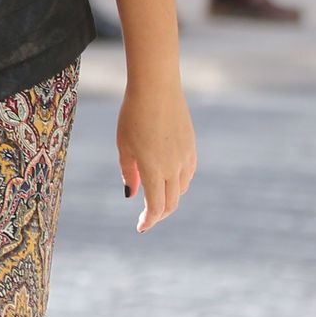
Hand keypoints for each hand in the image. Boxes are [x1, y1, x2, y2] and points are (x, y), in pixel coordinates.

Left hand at [116, 79, 196, 233]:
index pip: (156, 207)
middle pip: (171, 203)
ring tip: (156, 197)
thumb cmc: (132, 116)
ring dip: (169, 198)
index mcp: (154, 170)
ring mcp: (185, 156)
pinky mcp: (191, 146)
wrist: (156, 88)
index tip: (140, 227)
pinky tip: (169, 180)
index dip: (149, 221)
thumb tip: (133, 195)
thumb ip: (130, 173)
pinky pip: (188, 173)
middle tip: (147, 217)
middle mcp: (173, 167)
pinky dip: (179, 183)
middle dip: (158, 214)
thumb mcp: (124, 146)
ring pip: (181, 188)